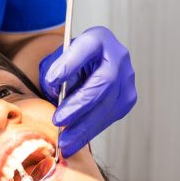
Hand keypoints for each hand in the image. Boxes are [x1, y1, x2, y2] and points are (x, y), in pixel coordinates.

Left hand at [39, 26, 136, 156]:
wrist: (92, 63)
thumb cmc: (71, 60)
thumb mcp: (58, 58)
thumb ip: (53, 71)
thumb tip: (57, 94)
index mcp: (98, 38)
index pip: (85, 48)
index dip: (68, 65)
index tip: (52, 82)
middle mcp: (118, 56)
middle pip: (104, 82)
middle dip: (79, 105)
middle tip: (59, 120)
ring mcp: (127, 79)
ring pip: (108, 105)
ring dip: (84, 127)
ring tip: (65, 142)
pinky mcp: (128, 99)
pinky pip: (110, 117)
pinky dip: (91, 131)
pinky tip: (76, 142)